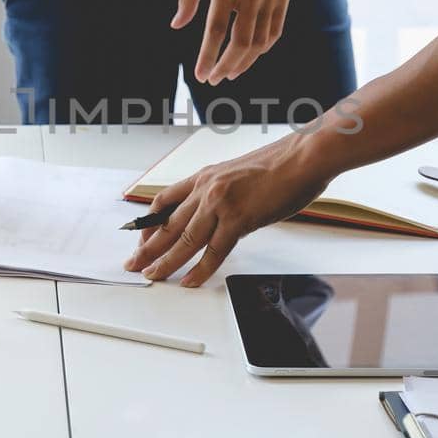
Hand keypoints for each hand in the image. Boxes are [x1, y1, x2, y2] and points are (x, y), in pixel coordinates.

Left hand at [123, 134, 329, 286]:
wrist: (303, 156)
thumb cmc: (281, 164)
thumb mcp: (240, 173)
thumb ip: (225, 193)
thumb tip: (221, 215)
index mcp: (206, 175)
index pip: (165, 200)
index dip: (149, 222)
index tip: (140, 238)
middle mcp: (207, 188)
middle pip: (168, 224)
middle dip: (147, 247)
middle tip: (133, 264)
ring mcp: (220, 204)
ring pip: (184, 240)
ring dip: (166, 262)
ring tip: (152, 276)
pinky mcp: (238, 219)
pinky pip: (214, 252)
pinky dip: (200, 270)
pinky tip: (189, 281)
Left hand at [172, 0, 289, 84]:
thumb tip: (176, 25)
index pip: (216, 30)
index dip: (208, 57)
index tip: (201, 75)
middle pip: (241, 43)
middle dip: (226, 66)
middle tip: (214, 79)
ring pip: (260, 42)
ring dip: (244, 62)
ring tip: (230, 72)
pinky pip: (275, 32)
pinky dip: (262, 48)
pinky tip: (250, 55)